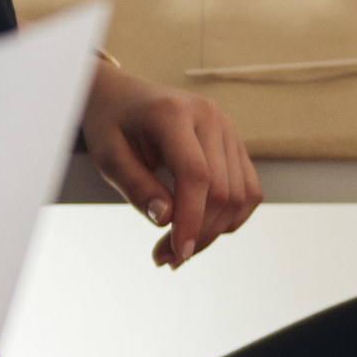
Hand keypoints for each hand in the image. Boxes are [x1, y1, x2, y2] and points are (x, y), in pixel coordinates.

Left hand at [82, 62, 262, 267]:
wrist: (121, 96)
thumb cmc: (110, 125)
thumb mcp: (108, 157)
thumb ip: (137, 188)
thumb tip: (168, 221)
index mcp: (173, 114)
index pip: (196, 175)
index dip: (191, 219)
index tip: (176, 253)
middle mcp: (209, 117)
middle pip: (222, 190)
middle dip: (198, 233)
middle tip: (166, 260)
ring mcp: (227, 128)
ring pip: (240, 194)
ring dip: (215, 231)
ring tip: (179, 250)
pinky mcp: (234, 143)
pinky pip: (247, 188)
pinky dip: (230, 216)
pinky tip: (201, 230)